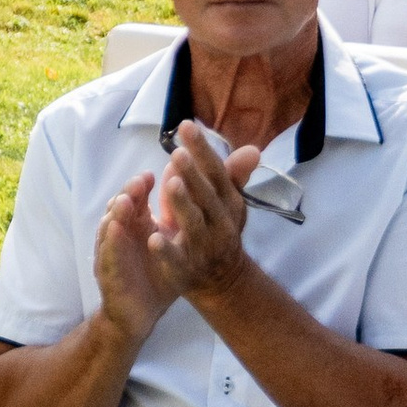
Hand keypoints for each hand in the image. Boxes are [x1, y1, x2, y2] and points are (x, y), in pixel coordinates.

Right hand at [92, 174, 176, 344]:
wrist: (143, 314)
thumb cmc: (158, 274)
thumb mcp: (172, 242)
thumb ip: (178, 214)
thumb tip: (188, 183)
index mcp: (135, 223)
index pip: (135, 197)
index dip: (141, 184)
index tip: (154, 174)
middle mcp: (120, 232)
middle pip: (120, 205)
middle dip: (128, 192)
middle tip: (140, 181)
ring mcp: (111, 251)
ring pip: (109, 226)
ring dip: (116, 213)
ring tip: (125, 201)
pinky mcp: (107, 272)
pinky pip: (108, 254)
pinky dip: (111, 241)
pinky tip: (116, 229)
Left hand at [146, 122, 257, 307]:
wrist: (223, 281)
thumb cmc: (218, 228)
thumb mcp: (228, 202)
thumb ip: (230, 174)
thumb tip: (253, 149)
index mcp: (228, 203)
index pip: (217, 173)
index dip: (203, 150)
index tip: (186, 125)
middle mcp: (220, 224)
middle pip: (206, 196)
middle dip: (193, 175)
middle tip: (177, 152)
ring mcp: (204, 248)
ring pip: (193, 224)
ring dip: (182, 205)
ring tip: (170, 184)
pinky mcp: (186, 269)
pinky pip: (176, 259)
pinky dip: (166, 250)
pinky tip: (153, 237)